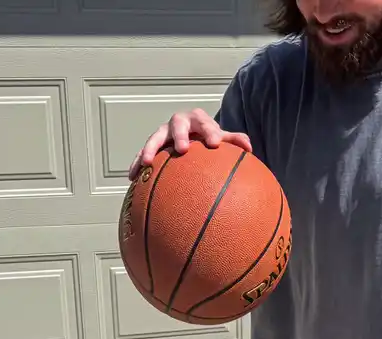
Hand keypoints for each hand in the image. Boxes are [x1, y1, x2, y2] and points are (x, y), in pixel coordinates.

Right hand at [128, 108, 251, 180]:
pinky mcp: (153, 144)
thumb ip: (234, 140)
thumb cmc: (208, 138)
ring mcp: (164, 133)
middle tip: (182, 149)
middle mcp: (179, 122)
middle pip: (177, 124)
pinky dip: (137, 162)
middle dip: (179, 135)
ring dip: (151, 148)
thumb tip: (249, 147)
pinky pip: (143, 152)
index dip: (209, 131)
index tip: (215, 143)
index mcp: (198, 119)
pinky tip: (132, 176)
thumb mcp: (220, 138)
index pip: (205, 122)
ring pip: (155, 137)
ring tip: (147, 162)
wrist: (190, 134)